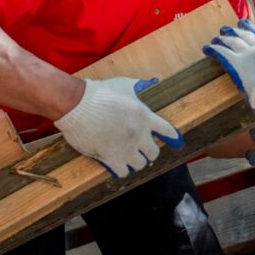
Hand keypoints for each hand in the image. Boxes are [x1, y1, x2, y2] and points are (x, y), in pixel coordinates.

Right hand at [54, 77, 183, 178]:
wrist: (77, 104)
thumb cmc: (100, 92)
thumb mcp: (124, 84)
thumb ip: (139, 86)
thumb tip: (151, 82)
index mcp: (145, 116)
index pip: (167, 131)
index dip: (173, 137)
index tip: (176, 142)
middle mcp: (140, 134)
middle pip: (154, 153)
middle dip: (149, 152)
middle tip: (142, 152)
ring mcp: (126, 148)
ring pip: (140, 164)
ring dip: (135, 162)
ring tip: (129, 159)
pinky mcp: (112, 158)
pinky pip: (123, 172)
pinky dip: (121, 170)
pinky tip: (117, 166)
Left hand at [203, 19, 254, 127]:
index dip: (253, 29)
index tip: (247, 24)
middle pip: (245, 36)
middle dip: (235, 31)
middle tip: (227, 29)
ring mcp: (247, 54)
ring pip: (231, 42)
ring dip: (222, 39)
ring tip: (216, 38)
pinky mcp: (235, 62)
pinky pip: (221, 52)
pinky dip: (213, 49)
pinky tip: (207, 48)